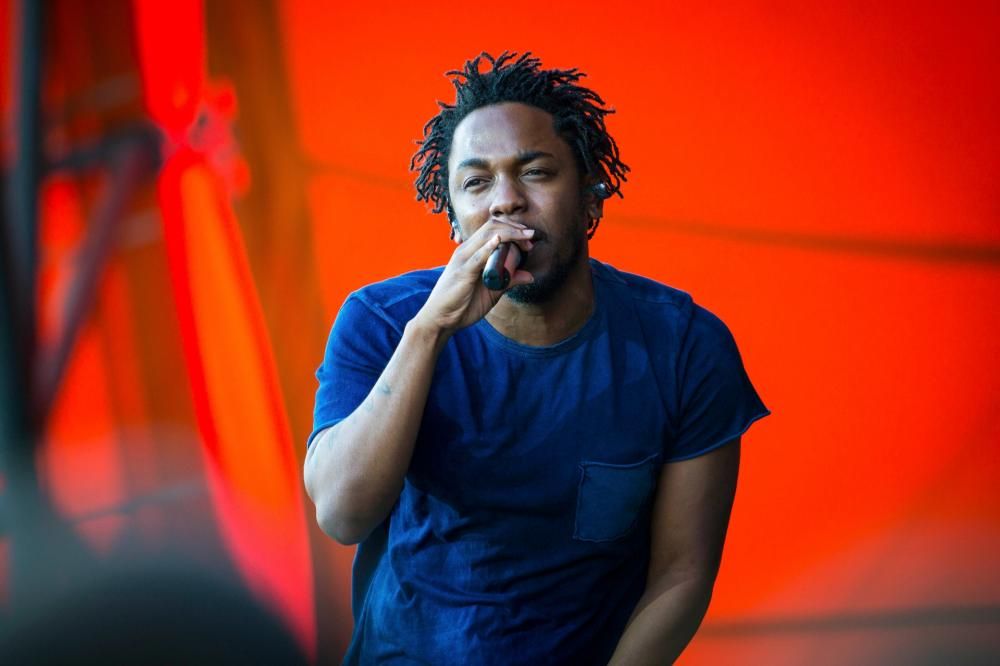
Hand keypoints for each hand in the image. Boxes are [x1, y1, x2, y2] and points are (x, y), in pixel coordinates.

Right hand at [414, 219, 534, 334]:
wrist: (440, 319)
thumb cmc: (463, 304)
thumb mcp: (492, 291)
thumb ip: (508, 281)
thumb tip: (530, 276)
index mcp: (472, 252)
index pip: (493, 228)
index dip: (514, 229)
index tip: (529, 239)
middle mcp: (466, 251)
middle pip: (492, 226)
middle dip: (515, 228)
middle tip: (531, 236)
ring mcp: (463, 260)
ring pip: (487, 236)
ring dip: (510, 234)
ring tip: (525, 239)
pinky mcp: (462, 272)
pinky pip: (477, 257)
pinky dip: (489, 248)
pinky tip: (499, 242)